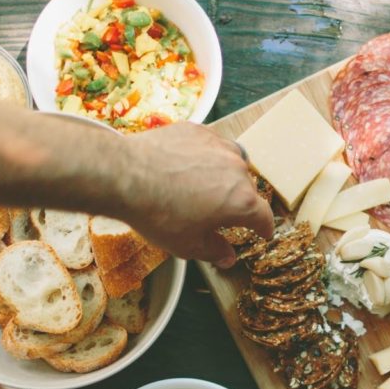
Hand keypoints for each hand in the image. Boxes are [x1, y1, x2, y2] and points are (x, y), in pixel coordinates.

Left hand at [122, 123, 273, 266]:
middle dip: (239, 203)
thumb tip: (228, 257)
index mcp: (240, 201)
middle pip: (248, 188)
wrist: (126, 175)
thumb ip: (214, 251)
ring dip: (227, 176)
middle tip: (221, 214)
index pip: (263, 216)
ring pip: (234, 161)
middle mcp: (236, 169)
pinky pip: (212, 145)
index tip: (262, 232)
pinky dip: (207, 157)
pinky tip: (189, 166)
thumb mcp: (187, 245)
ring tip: (208, 187)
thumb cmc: (158, 214)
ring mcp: (218, 146)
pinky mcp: (198, 131)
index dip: (264, 228)